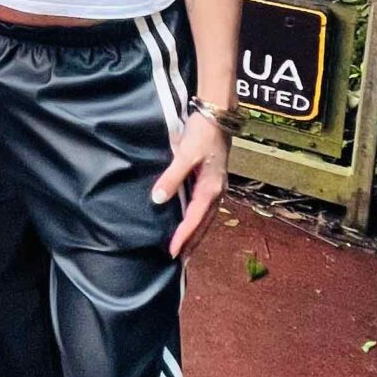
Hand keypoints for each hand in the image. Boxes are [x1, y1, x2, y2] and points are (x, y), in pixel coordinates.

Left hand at [153, 107, 229, 258]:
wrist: (218, 115)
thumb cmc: (202, 134)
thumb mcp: (184, 154)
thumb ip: (171, 177)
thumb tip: (157, 199)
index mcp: (210, 189)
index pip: (194, 220)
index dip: (183, 237)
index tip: (172, 253)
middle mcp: (217, 192)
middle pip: (204, 225)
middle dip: (193, 243)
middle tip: (181, 261)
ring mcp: (217, 187)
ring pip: (207, 218)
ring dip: (197, 234)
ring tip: (186, 248)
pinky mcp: (214, 181)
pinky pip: (206, 208)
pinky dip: (199, 220)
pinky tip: (192, 222)